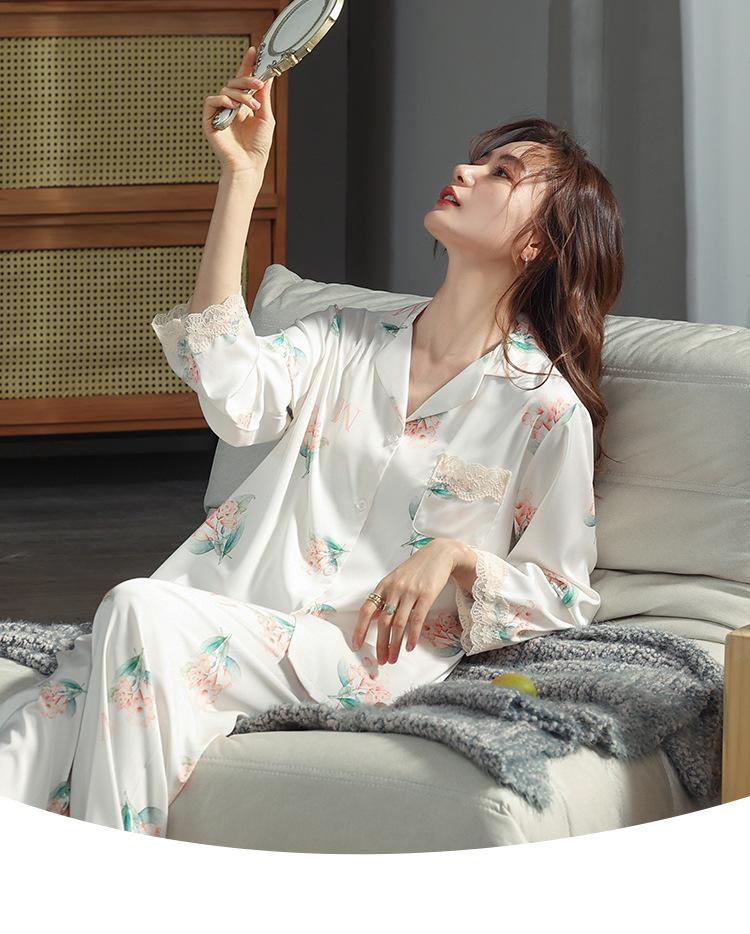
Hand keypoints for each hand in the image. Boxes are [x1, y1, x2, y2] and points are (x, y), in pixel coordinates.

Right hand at [202, 44, 275, 172]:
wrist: (249, 165)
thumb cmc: (258, 146)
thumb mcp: (265, 117)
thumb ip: (264, 96)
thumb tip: (267, 76)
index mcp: (244, 105)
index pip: (243, 81)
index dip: (247, 65)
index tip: (254, 51)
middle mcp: (231, 107)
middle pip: (234, 81)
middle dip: (247, 80)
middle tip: (258, 85)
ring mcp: (220, 112)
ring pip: (226, 90)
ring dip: (240, 94)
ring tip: (252, 106)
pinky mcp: (210, 120)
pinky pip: (212, 100)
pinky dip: (223, 99)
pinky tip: (233, 106)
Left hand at [352, 538, 459, 665]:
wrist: (439, 554)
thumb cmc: (416, 568)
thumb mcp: (396, 579)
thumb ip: (386, 597)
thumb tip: (375, 618)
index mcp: (383, 585)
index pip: (366, 610)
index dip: (360, 629)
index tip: (356, 645)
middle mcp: (394, 589)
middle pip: (382, 622)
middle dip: (380, 644)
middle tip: (381, 660)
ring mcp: (410, 592)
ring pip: (398, 624)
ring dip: (395, 644)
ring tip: (393, 658)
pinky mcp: (426, 595)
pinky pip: (416, 619)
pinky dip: (412, 635)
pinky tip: (410, 647)